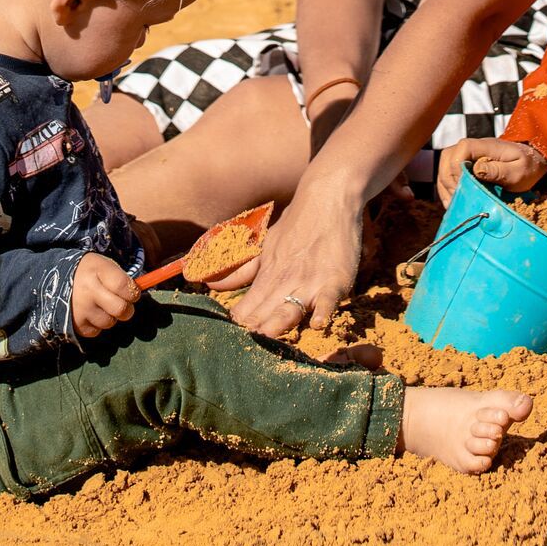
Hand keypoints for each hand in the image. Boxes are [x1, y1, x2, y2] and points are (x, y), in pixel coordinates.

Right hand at [70, 254, 138, 336]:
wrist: (57, 278)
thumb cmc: (90, 272)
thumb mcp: (105, 266)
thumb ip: (123, 279)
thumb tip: (141, 294)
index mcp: (97, 270)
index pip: (125, 287)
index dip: (134, 293)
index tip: (132, 293)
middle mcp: (88, 290)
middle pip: (121, 309)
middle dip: (127, 308)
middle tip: (122, 303)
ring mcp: (80, 309)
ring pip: (110, 322)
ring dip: (111, 316)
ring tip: (102, 305)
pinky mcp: (75, 324)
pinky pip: (97, 331)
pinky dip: (98, 325)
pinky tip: (91, 313)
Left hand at [232, 184, 363, 336]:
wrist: (328, 197)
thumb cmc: (296, 224)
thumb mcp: (265, 246)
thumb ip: (241, 270)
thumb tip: (210, 285)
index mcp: (267, 275)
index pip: (247, 307)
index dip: (237, 326)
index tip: (226, 342)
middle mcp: (285, 280)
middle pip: (266, 312)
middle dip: (254, 331)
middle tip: (240, 349)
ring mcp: (311, 280)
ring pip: (292, 306)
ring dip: (280, 323)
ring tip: (267, 337)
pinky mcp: (336, 278)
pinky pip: (329, 298)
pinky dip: (324, 310)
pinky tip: (317, 324)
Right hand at [434, 138, 546, 208]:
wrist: (532, 163)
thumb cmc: (527, 167)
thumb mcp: (519, 171)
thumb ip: (499, 170)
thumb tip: (477, 169)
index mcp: (485, 145)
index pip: (462, 149)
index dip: (458, 168)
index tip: (465, 187)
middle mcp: (473, 147)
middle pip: (447, 158)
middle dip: (449, 181)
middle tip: (459, 199)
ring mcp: (467, 156)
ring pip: (444, 166)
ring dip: (445, 186)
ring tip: (453, 203)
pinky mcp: (465, 166)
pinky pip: (448, 174)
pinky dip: (447, 188)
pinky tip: (453, 202)